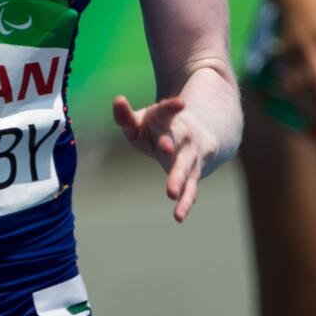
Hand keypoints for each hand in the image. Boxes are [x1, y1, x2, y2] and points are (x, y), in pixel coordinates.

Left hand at [112, 94, 217, 221]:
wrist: (197, 134)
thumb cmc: (157, 128)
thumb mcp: (141, 121)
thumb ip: (125, 116)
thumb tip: (118, 100)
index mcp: (166, 118)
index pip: (168, 111)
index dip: (172, 107)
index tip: (180, 103)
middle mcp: (183, 135)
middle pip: (178, 140)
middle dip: (171, 145)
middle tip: (166, 150)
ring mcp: (191, 154)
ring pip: (186, 167)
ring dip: (179, 179)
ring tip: (171, 194)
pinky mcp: (195, 172)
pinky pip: (191, 188)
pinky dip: (186, 201)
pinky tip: (179, 215)